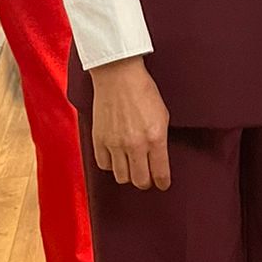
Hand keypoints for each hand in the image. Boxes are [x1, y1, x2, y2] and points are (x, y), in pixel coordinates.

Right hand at [89, 56, 170, 189]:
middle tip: (147, 177)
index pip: (160, 173)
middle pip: (140, 180)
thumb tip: (159, 159)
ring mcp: (115, 144)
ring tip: (131, 167)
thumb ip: (160, 139)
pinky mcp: (99, 140)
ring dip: (128, 174)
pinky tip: (115, 158)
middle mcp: (135, 145)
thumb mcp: (162, 115)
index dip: (162, 183)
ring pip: (121, 177)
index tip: (162, 184)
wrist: (118, 76)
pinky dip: (110, 164)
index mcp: (155, 138)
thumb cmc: (143, 91)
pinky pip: (104, 165)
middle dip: (145, 181)